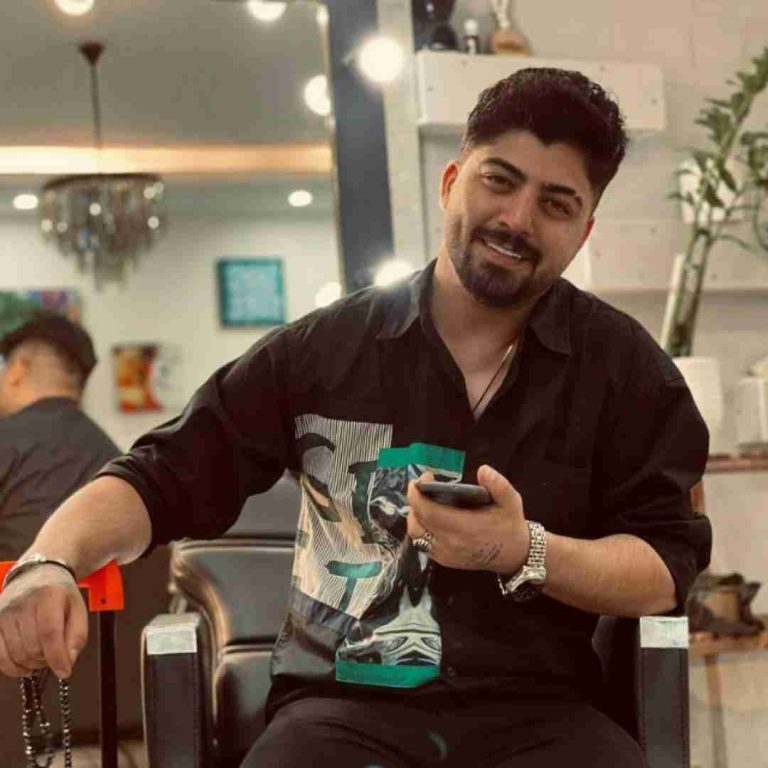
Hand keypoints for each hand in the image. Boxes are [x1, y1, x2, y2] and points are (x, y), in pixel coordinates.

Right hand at [0, 565, 87, 678]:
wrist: (36, 576)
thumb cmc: (59, 596)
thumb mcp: (78, 609)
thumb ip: (77, 636)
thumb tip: (67, 663)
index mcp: (48, 595)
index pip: (49, 632)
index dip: (56, 656)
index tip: (64, 671)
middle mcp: (21, 602)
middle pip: (31, 647)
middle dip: (46, 659)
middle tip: (55, 655)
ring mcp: (3, 613)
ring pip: (15, 654)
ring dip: (31, 664)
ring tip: (42, 655)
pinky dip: (12, 667)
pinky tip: (24, 664)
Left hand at [406, 464, 529, 573]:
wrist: (514, 555)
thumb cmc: (509, 525)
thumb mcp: (511, 501)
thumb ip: (498, 484)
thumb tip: (482, 470)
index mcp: (466, 528)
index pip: (430, 513)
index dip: (418, 496)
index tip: (419, 480)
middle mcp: (451, 544)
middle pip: (418, 522)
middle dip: (414, 500)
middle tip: (420, 485)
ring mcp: (446, 554)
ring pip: (416, 534)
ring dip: (414, 515)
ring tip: (422, 499)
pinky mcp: (444, 560)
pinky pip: (422, 543)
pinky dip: (420, 527)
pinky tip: (428, 515)